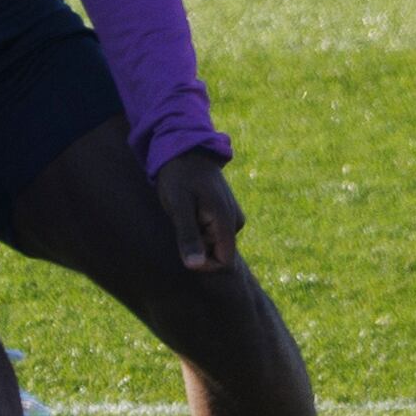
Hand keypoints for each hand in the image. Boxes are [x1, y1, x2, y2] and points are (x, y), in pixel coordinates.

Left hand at [155, 149, 243, 272]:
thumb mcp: (179, 207)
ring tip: (187, 214)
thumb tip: (195, 266)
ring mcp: (233, 216)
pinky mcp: (227, 212)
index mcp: (227, 221)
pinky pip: (215, 233)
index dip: (204, 263)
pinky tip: (191, 211)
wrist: (185, 150)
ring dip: (198, 237)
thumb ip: (188, 236)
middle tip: (183, 222)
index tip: (184, 247)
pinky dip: (201, 228)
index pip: (224, 262)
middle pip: (219, 253)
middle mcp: (236, 221)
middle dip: (199, 247)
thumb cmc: (179, 177)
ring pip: (216, 244)